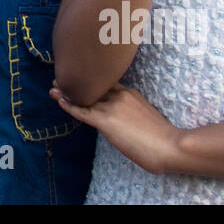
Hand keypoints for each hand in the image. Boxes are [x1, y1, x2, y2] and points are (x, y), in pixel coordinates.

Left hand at [50, 83, 179, 174]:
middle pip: (92, 86)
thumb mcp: (146, 115)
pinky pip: (82, 112)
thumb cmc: (163, 136)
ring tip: (54, 88)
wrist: (169, 144)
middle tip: (61, 79)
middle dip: (76, 83)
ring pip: (84, 97)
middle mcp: (118, 95)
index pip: (104, 83)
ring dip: (67, 93)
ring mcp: (111, 107)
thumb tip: (125, 119)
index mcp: (129, 93)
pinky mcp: (106, 121)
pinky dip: (69, 105)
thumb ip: (132, 111)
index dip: (90, 81)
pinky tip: (59, 100)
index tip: (80, 79)